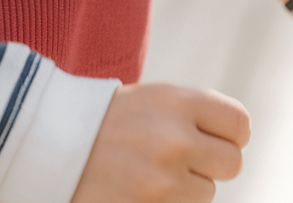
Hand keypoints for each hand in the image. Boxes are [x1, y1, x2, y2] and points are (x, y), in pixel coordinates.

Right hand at [71, 82, 250, 202]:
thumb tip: (237, 140)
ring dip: (185, 186)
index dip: (231, 133)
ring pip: (205, 193)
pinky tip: (140, 188)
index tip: (217, 136)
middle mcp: (175, 139)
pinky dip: (165, 202)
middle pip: (231, 163)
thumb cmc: (110, 120)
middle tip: (185, 157)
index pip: (239, 124)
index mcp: (178, 101)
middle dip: (211, 163)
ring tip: (150, 170)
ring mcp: (162, 181)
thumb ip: (195, 114)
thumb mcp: (154, 100)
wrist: (53, 142)